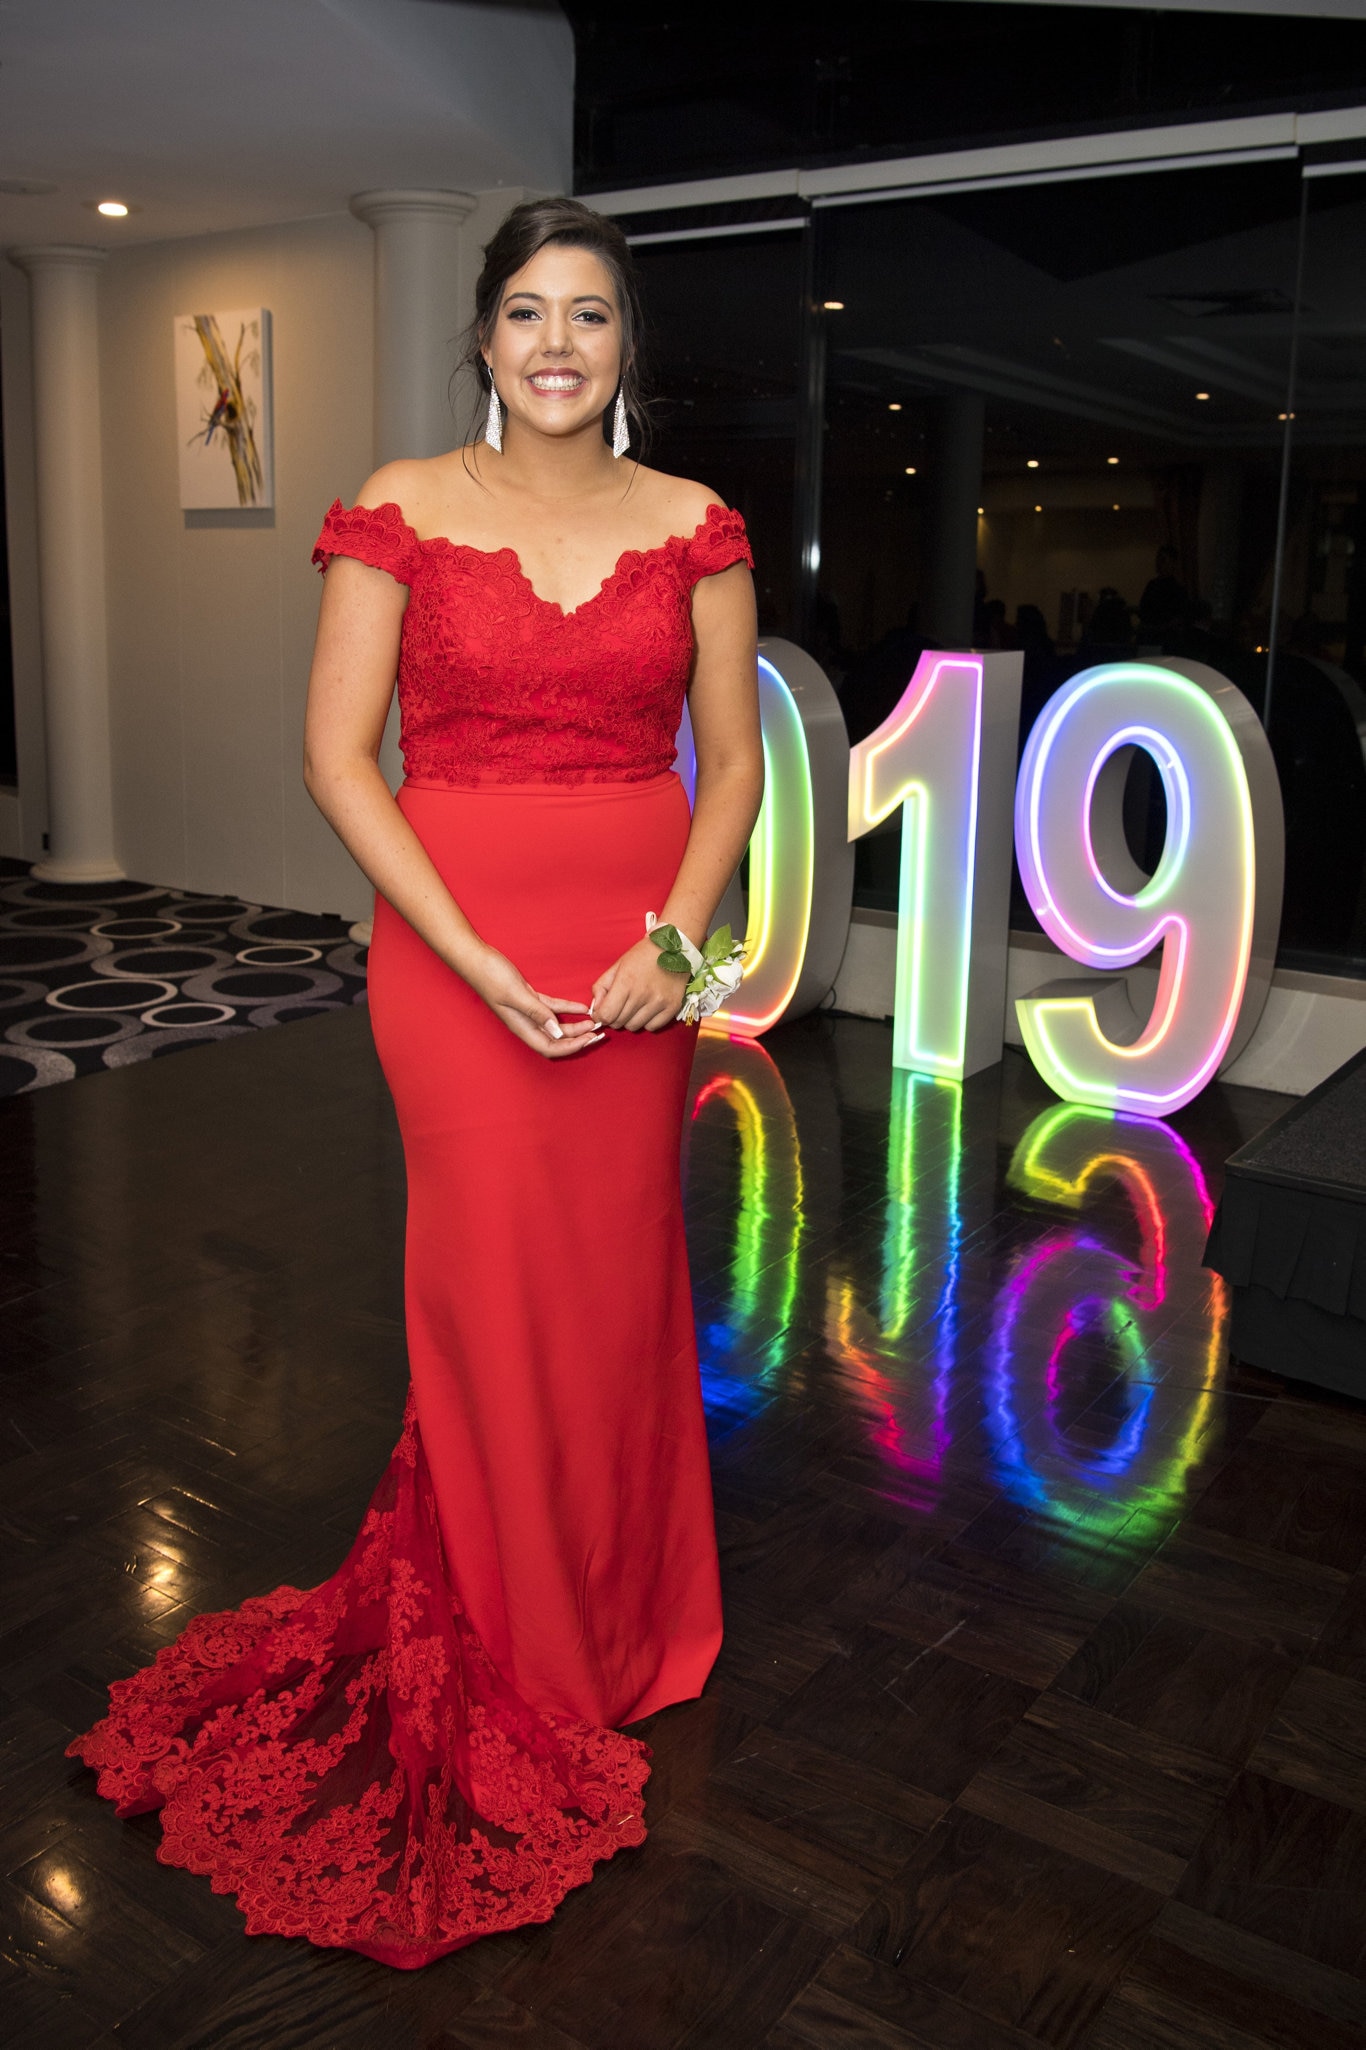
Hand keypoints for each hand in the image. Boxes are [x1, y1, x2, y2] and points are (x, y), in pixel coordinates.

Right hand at [465, 946, 599, 1058]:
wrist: (475, 959)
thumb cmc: (490, 976)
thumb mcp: (516, 994)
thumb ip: (537, 1013)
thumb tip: (556, 1032)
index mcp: (521, 1027)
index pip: (550, 1047)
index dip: (571, 1048)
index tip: (589, 1040)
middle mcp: (525, 1023)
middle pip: (556, 1039)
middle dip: (578, 1039)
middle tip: (600, 1033)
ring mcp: (527, 1011)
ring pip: (556, 1024)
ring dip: (575, 1025)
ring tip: (595, 1021)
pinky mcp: (529, 998)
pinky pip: (552, 1007)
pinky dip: (567, 1008)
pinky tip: (582, 1007)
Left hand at [591, 934, 689, 1032]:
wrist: (674, 947)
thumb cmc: (643, 955)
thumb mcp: (617, 966)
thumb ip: (601, 987)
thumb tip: (596, 1009)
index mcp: (626, 981)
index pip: (606, 1014)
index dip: (600, 1016)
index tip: (602, 1013)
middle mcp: (643, 994)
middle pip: (619, 1023)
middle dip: (614, 1017)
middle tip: (619, 1006)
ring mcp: (659, 1002)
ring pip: (634, 1027)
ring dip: (630, 1020)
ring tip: (634, 1006)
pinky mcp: (673, 1007)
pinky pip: (652, 1027)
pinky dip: (647, 1022)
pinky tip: (647, 1009)